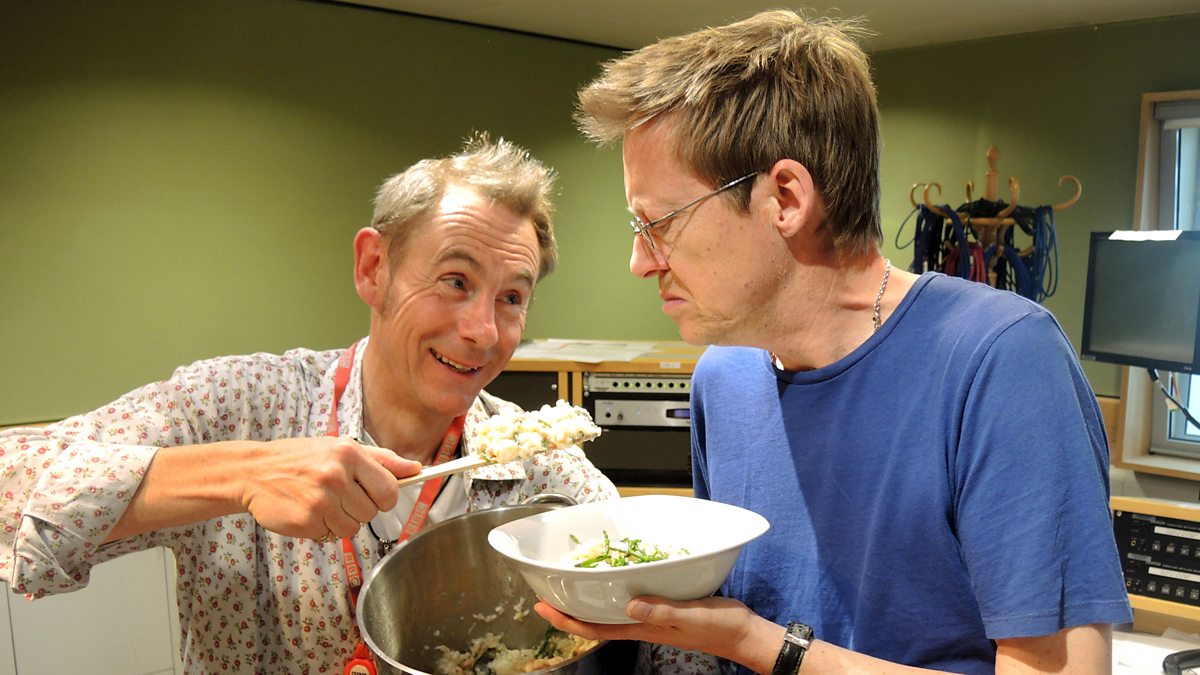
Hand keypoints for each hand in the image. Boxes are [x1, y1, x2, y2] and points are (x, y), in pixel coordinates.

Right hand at [239, 436, 421, 539]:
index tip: (375, 497)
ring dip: (340, 521)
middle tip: (337, 496)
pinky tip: (307, 511)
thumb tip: (416, 469)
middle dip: (359, 509)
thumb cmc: (300, 459)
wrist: (253, 472)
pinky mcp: (307, 520)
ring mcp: (321, 499)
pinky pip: (330, 536)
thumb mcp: (340, 448)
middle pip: (372, 512)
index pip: (389, 489)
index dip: (384, 498)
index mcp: (349, 453)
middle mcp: (336, 475)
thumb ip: (381, 460)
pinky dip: (321, 529)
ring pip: (353, 528)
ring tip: (321, 503)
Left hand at [534, 595, 781, 666]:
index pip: (594, 627)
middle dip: (569, 608)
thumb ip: (660, 610)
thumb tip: (628, 604)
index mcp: (642, 628)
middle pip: (595, 620)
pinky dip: (616, 589)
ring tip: (571, 581)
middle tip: (546, 589)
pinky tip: (616, 575)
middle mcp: (641, 623)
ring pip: (611, 611)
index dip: (565, 619)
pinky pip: (631, 600)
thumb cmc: (719, 626)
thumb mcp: (690, 615)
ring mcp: (652, 617)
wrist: (744, 633)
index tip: (541, 607)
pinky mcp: (664, 607)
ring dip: (589, 599)